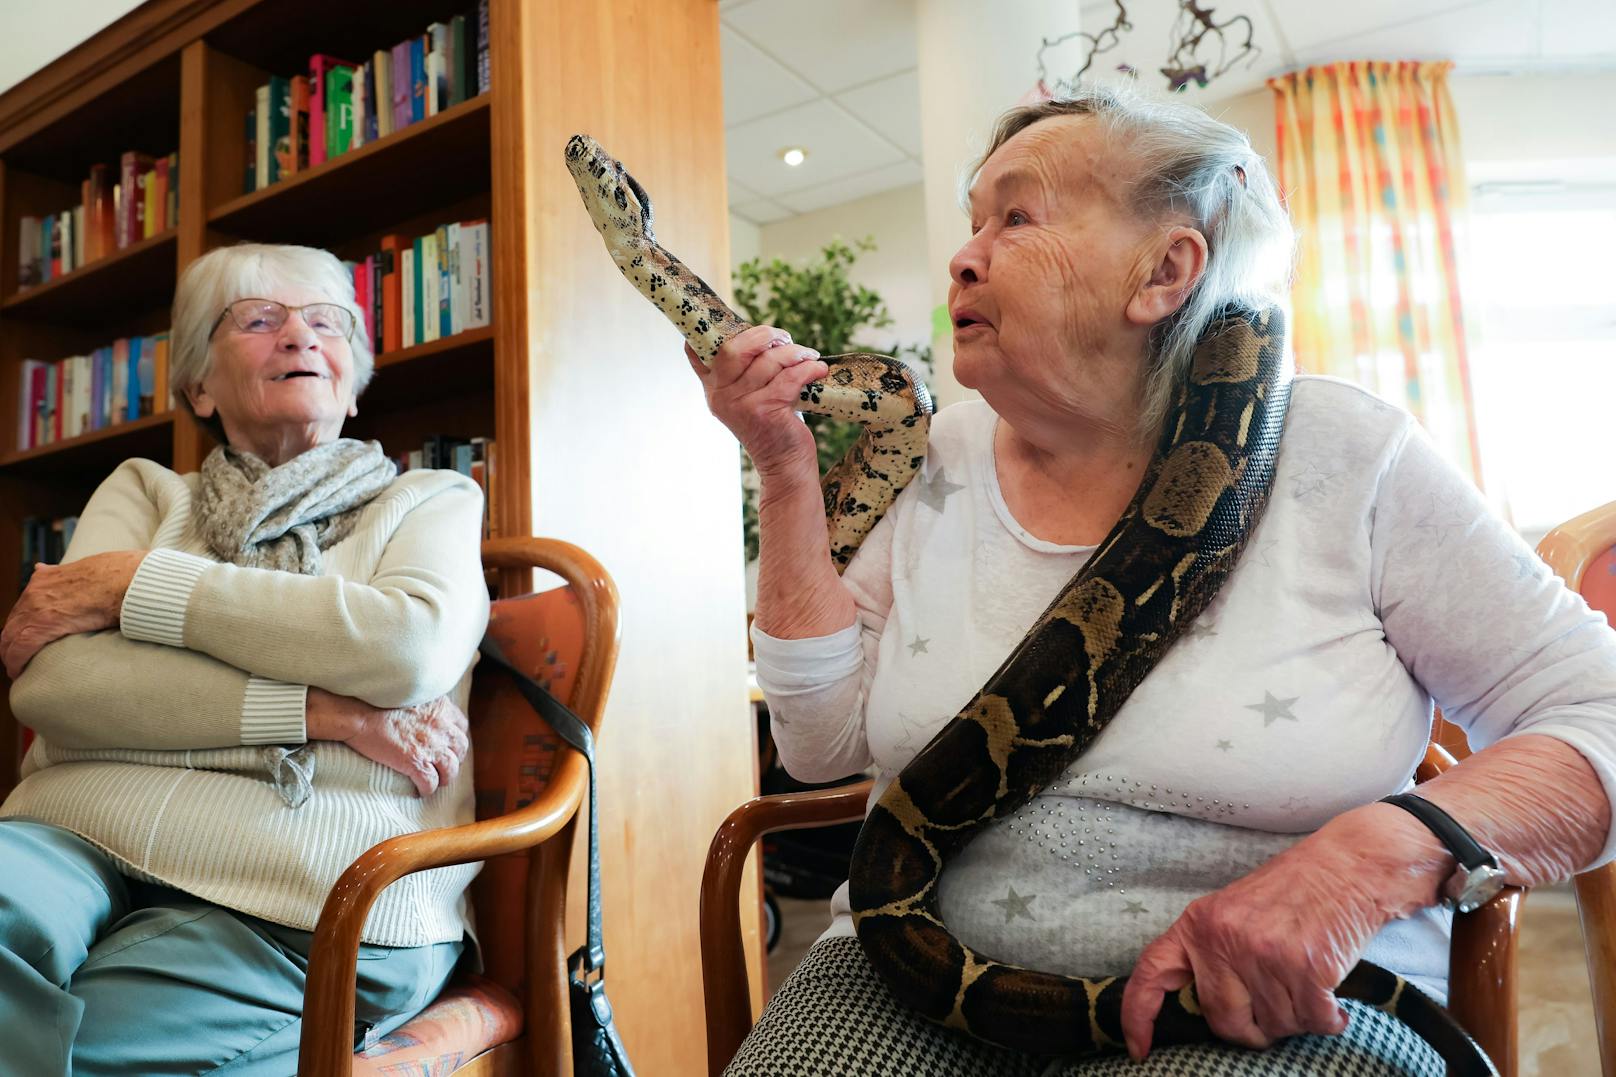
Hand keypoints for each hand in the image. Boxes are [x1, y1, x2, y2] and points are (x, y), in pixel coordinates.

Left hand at [2, 551, 145, 677]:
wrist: (125, 581)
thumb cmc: (115, 575)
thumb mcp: (81, 567)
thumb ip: (58, 573)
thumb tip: (41, 568)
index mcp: (43, 579)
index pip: (23, 606)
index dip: (20, 623)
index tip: (23, 634)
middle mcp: (34, 592)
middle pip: (11, 623)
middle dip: (10, 641)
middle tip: (14, 655)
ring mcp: (35, 609)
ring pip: (10, 638)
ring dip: (10, 653)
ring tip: (16, 667)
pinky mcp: (42, 626)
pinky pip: (20, 649)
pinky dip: (15, 661)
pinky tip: (18, 671)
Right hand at [307, 688, 470, 796]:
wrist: (359, 712)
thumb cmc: (375, 700)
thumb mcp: (410, 693)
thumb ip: (422, 703)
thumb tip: (420, 711)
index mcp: (440, 707)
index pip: (460, 725)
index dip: (454, 738)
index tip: (447, 744)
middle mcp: (441, 726)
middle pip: (460, 748)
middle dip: (454, 758)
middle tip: (444, 766)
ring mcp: (430, 745)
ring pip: (450, 769)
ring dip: (444, 778)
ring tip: (435, 782)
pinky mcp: (416, 761)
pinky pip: (430, 782)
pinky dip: (427, 789)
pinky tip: (420, 791)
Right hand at [685, 324, 826, 480]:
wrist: (784, 465)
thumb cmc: (772, 425)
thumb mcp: (749, 397)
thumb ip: (745, 372)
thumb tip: (764, 335)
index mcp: (713, 388)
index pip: (696, 352)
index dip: (708, 330)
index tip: (736, 322)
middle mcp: (721, 396)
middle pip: (734, 348)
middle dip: (764, 335)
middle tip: (784, 338)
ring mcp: (741, 404)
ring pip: (768, 361)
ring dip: (794, 353)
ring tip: (808, 356)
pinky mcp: (765, 411)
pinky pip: (790, 377)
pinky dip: (808, 369)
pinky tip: (818, 370)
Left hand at [1120, 804, 1446, 1058]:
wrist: (1347, 865)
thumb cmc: (1294, 890)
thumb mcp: (1234, 911)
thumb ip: (1214, 953)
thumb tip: (1208, 1010)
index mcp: (1199, 923)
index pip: (1152, 973)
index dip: (1138, 1014)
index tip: (1139, 1048)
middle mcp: (1224, 940)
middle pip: (1224, 1021)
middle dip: (1251, 1029)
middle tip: (1275, 1009)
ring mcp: (1264, 955)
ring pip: (1274, 1026)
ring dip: (1296, 1018)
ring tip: (1307, 983)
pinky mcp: (1306, 969)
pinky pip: (1312, 1023)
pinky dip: (1327, 1020)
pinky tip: (1331, 1001)